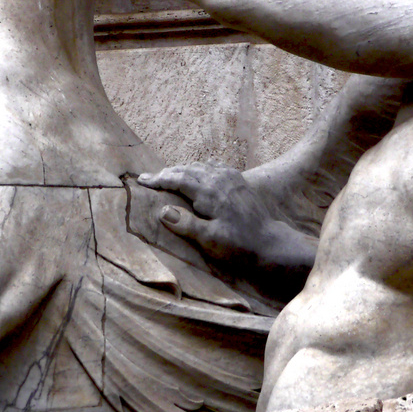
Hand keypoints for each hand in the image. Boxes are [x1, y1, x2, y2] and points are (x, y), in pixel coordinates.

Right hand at [140, 163, 316, 284]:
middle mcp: (220, 179)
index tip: (142, 181)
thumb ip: (187, 224)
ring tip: (167, 176)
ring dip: (182, 170)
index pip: (178, 179)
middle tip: (148, 178)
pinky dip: (199, 169)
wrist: (271, 243)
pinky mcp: (238, 180)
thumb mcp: (210, 240)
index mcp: (210, 191)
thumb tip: (163, 210)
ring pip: (200, 166)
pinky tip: (195, 173)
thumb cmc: (239, 245)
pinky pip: (213, 167)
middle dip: (166, 173)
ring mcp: (231, 177)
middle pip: (187, 170)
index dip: (159, 179)